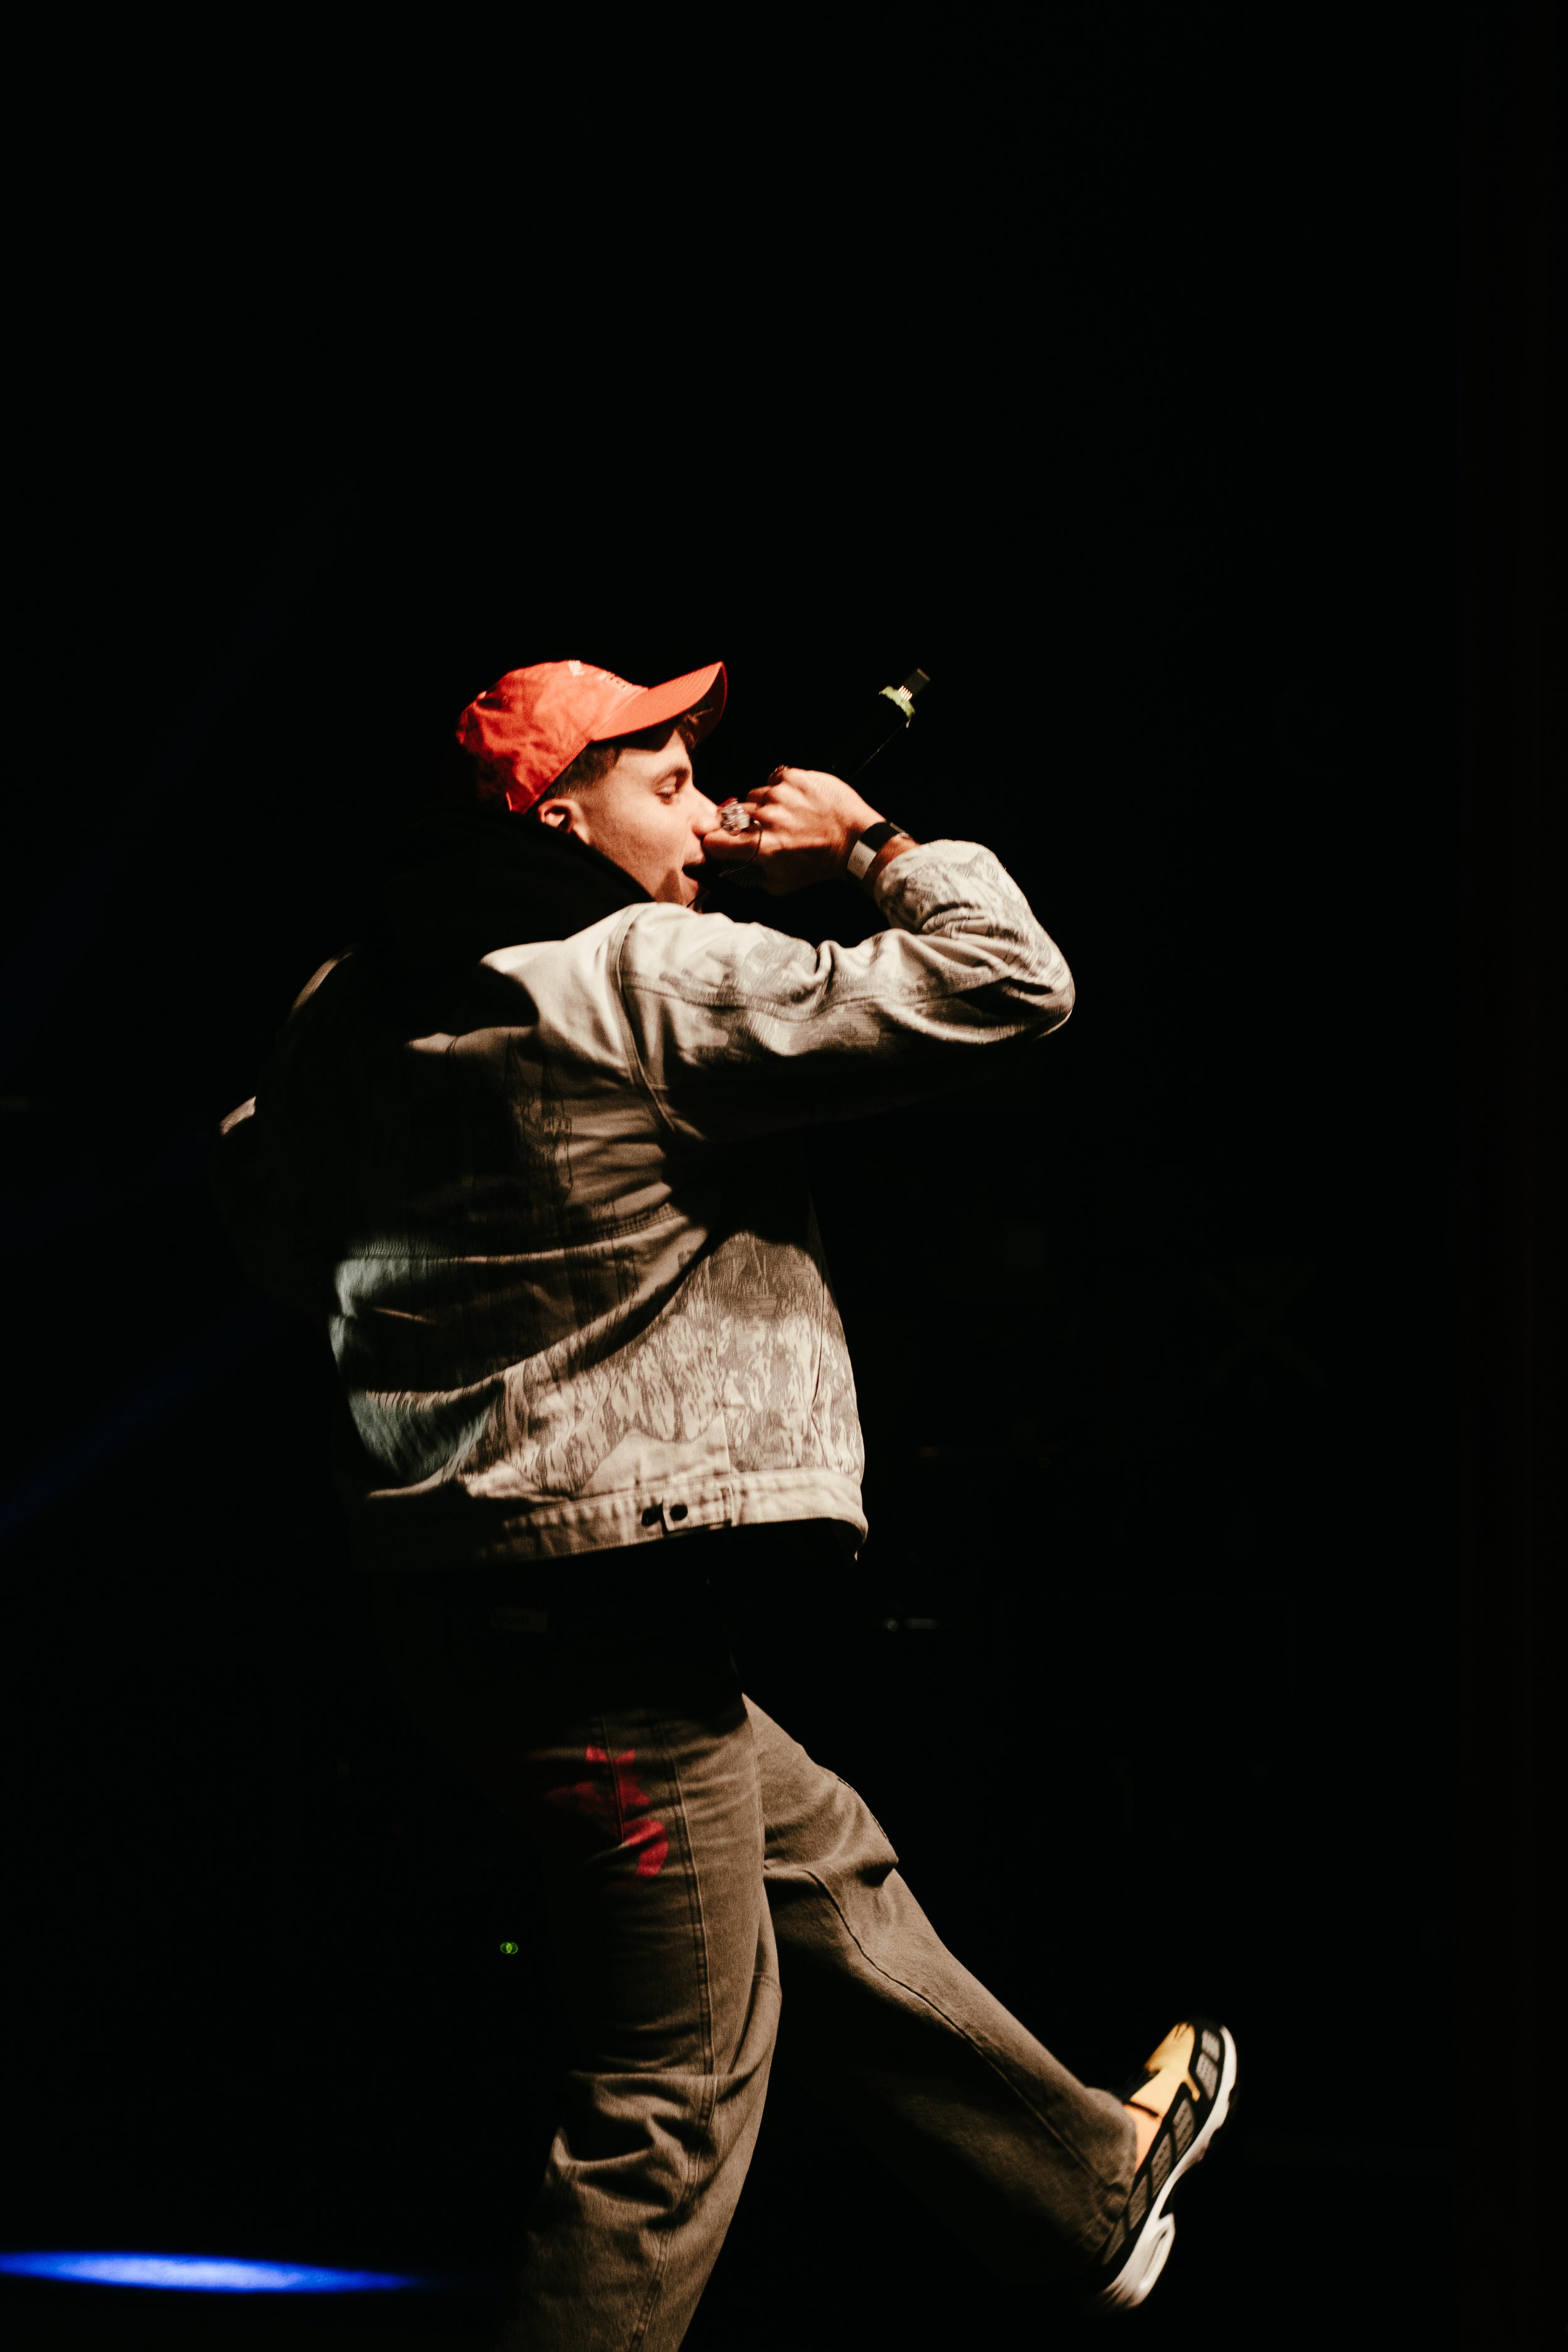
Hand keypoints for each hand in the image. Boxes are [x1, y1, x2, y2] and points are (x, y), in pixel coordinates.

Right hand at [698, 767, 882, 895]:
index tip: (715, 840)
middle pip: (731, 816)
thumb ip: (751, 876)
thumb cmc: (819, 864)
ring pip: (752, 797)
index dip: (712, 840)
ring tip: (781, 816)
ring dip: (760, 806)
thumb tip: (730, 866)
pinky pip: (772, 781)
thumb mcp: (781, 884)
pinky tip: (793, 802)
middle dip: (739, 823)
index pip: (715, 840)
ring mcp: (780, 794)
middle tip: (759, 829)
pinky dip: (779, 790)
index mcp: (761, 847)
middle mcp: (767, 818)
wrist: (854, 839)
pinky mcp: (793, 777)